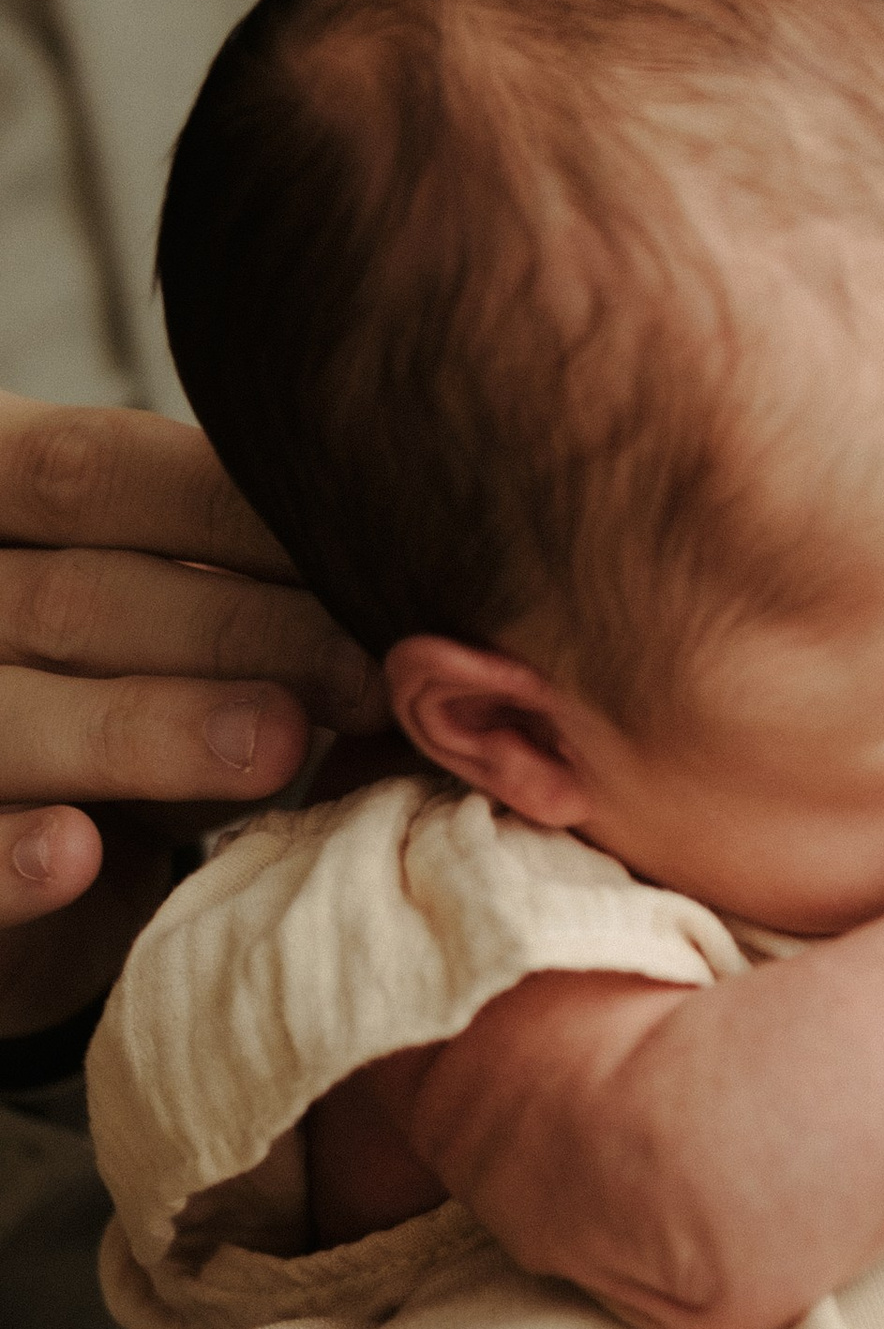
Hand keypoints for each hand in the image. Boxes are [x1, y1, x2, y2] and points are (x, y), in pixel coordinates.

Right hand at [0, 394, 384, 1039]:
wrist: (11, 852)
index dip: (232, 512)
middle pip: (74, 596)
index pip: (95, 472)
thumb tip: (400, 588)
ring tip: (276, 746)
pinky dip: (10, 856)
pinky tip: (77, 853)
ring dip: (147, 731)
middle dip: (235, 631)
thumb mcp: (156, 617)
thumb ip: (232, 585)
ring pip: (11, 713)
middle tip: (368, 676)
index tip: (371, 554)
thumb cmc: (106, 693)